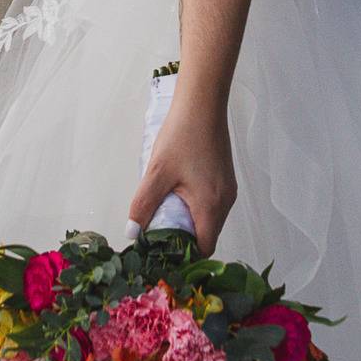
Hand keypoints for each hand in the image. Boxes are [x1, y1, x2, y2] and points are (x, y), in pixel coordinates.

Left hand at [127, 103, 236, 256]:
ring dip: (188, 223)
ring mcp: (227, 190)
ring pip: (209, 220)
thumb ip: (143, 205)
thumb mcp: (156, 173)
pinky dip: (195, 209)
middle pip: (207, 236)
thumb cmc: (183, 134)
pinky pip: (211, 205)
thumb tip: (133, 232)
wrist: (202, 104)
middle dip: (183, 240)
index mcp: (211, 205)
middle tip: (158, 235)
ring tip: (164, 213)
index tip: (163, 255)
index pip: (203, 248)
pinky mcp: (224, 180)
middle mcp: (225, 201)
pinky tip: (177, 196)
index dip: (184, 257)